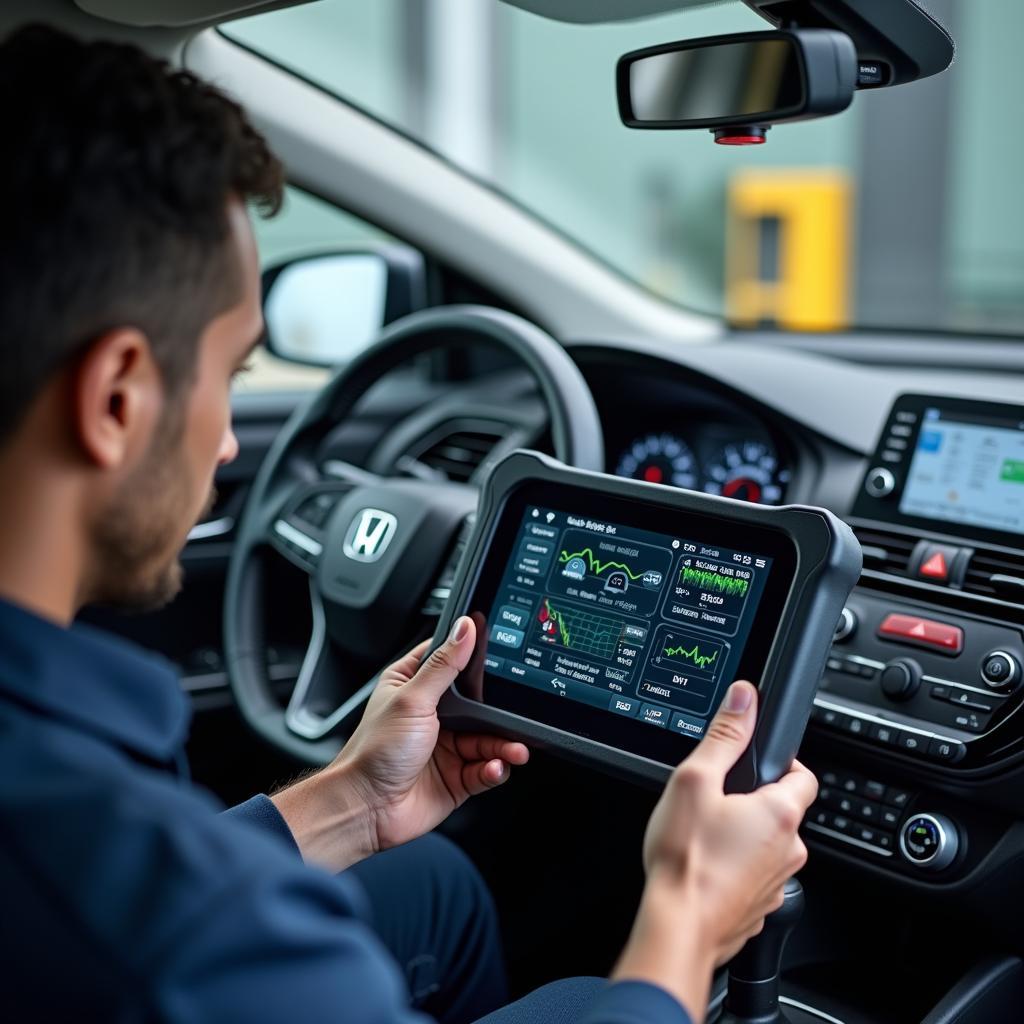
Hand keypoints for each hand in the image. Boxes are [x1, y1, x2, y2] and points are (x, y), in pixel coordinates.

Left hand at [272, 616, 528, 871]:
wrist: (366, 809)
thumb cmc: (373, 752)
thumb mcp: (413, 699)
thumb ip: (444, 665)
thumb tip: (465, 628)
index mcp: (414, 686)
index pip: (452, 660)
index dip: (477, 657)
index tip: (503, 656)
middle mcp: (433, 714)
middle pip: (481, 704)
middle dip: (501, 712)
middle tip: (517, 714)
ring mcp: (446, 746)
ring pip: (489, 739)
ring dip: (504, 745)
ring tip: (513, 750)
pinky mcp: (456, 776)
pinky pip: (487, 769)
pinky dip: (495, 769)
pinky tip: (494, 768)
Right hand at [612, 681, 816, 1022]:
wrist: (677, 926)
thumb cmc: (686, 858)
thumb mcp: (695, 780)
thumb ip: (724, 737)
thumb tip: (745, 698)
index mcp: (780, 813)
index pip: (805, 775)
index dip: (783, 762)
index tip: (758, 761)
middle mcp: (789, 850)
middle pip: (782, 812)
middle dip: (753, 801)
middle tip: (716, 799)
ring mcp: (776, 883)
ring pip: (767, 846)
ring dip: (744, 837)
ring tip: (704, 835)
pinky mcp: (759, 909)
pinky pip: (753, 877)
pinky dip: (735, 869)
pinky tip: (704, 865)